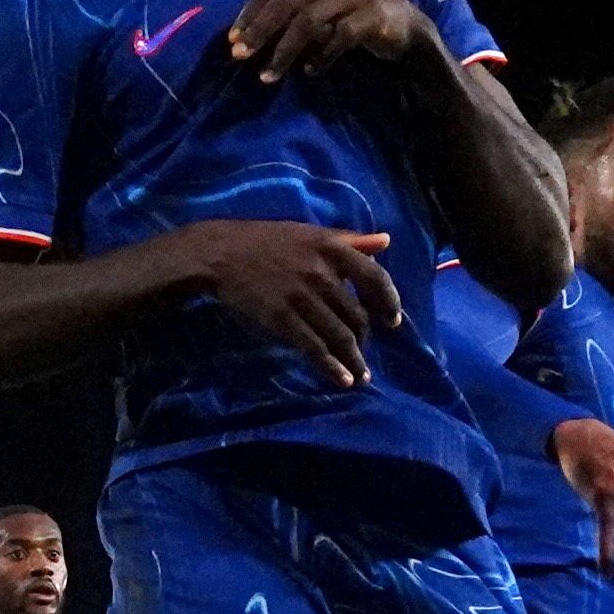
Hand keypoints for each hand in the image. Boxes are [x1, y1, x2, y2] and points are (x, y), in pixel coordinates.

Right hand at [181, 220, 404, 388]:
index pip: (376, 277)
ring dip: (355, 361)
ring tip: (361, 376)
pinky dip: (332, 368)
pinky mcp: (282, 319)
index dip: (389, 302)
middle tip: (364, 352)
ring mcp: (302, 297)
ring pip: (340, 336)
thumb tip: (386, 241)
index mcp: (333, 248)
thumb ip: (350, 239)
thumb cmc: (268, 241)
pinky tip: (342, 380)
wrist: (221, 253)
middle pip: (358, 315)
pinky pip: (315, 349)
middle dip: (365, 340)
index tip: (392, 321)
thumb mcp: (311, 233)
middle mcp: (322, 273)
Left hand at [228, 0, 432, 83]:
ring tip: (269, 75)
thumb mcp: (318, 10)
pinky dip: (323, 56)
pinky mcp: (372, 16)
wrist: (404, 25)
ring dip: (285, 51)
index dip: (251, 13)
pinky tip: (311, 72)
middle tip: (242, 55)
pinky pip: (341, 36)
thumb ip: (290, 15)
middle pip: (287, 2)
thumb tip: (248, 38)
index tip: (233, 39)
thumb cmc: (352, 18)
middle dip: (261, 30)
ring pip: (309, 20)